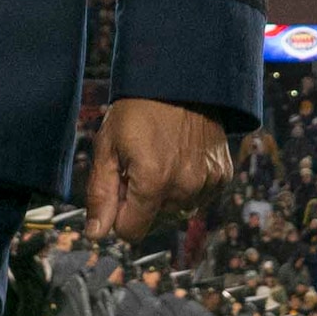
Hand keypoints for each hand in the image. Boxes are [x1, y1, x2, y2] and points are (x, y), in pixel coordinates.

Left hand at [87, 98, 232, 242]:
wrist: (181, 81)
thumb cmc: (139, 110)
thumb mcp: (107, 147)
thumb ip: (100, 195)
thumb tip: (95, 235)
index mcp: (153, 183)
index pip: (130, 232)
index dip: (119, 213)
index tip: (119, 186)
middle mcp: (184, 189)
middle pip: (153, 224)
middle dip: (142, 204)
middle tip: (139, 167)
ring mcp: (207, 184)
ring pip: (176, 214)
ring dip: (165, 197)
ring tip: (161, 160)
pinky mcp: (221, 177)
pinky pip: (198, 200)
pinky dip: (186, 188)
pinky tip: (180, 160)